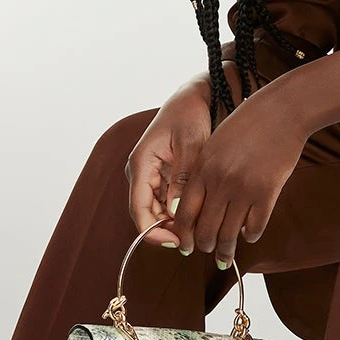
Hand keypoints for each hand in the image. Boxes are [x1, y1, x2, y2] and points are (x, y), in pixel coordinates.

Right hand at [125, 75, 228, 246]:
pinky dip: (181, 212)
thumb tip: (177, 212)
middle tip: (194, 242)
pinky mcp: (163, 176)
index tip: (175, 243)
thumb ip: (184, 177)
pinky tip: (200, 218)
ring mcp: (151, 175)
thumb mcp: (191, 143)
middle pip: (147, 214)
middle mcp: (141, 172)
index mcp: (140, 163)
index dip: (153, 231)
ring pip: (158, 211)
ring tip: (200, 231)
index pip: (138, 208)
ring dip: (175, 223)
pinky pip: (168, 202)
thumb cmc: (191, 114)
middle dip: (167, 230)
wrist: (195, 97)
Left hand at [165, 77, 306, 263]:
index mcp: (202, 168)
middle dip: (204, 246)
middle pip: (205, 229)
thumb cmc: (247, 124)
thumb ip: (204, 172)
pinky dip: (250, 235)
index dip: (183, 234)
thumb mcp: (215, 144)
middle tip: (207, 252)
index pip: (184, 213)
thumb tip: (197, 206)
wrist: (282, 111)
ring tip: (225, 257)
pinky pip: (255, 226)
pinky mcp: (267, 193)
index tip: (186, 243)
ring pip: (229, 234)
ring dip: (226, 250)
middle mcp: (219, 182)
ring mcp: (243, 189)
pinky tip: (249, 235)